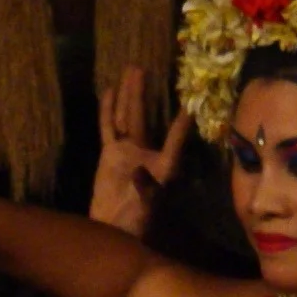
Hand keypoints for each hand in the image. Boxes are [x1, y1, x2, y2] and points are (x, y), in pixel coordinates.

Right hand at [87, 64, 192, 235]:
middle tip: (142, 67)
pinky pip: (108, 128)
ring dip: (128, 94)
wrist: (114, 229)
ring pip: (126, 116)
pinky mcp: (109, 154)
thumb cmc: (138, 219)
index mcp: (163, 163)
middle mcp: (145, 151)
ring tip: (130, 70)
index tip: (188, 101)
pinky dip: (108, 110)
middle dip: (142, 93)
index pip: (174, 137)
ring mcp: (126, 150)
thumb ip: (146, 184)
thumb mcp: (149, 203)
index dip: (180, 121)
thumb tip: (140, 167)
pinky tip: (109, 91)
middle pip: (143, 116)